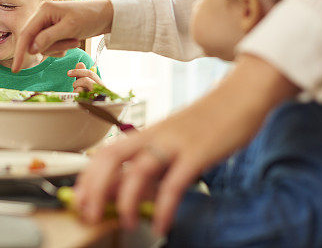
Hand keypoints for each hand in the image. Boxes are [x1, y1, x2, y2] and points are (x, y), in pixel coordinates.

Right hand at [12, 0, 113, 72]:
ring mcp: (48, 25)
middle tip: (72, 42)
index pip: (26, 34)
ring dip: (60, 47)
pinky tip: (73, 40)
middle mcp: (43, 17)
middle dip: (53, 47)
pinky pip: (51, 47)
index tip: (16, 69)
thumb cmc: (89, 17)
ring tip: (75, 39)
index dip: (20, 52)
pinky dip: (61, 48)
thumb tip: (31, 49)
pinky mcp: (55, 32)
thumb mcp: (69, 28)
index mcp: (43, 10)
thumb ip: (49, 38)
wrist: (105, 15)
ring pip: (44, 47)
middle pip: (35, 42)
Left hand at [73, 54, 298, 234]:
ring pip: (138, 171)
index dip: (87, 177)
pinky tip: (162, 226)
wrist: (241, 95)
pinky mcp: (198, 152)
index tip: (79, 199)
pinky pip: (175, 183)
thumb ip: (156, 161)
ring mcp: (175, 143)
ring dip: (126, 201)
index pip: (105, 152)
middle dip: (95, 189)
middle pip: (111, 158)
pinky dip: (165, 208)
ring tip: (126, 224)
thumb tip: (135, 189)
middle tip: (89, 215)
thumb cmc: (209, 121)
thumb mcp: (175, 139)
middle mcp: (155, 136)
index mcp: (147, 133)